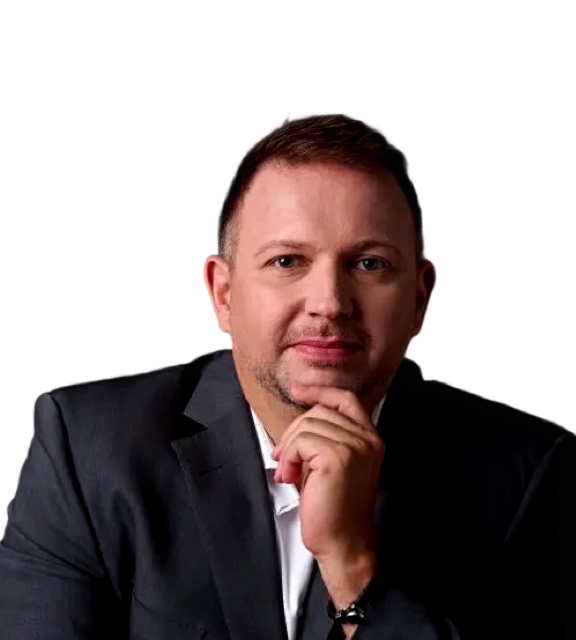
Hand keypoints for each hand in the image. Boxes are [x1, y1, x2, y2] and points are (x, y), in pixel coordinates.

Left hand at [271, 386, 383, 568]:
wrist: (344, 543)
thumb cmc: (334, 508)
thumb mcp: (334, 463)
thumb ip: (327, 437)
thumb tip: (301, 417)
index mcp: (370, 438)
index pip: (345, 398)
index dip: (320, 390)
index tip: (298, 391)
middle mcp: (367, 439)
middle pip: (320, 411)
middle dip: (294, 431)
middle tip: (285, 458)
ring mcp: (355, 447)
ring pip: (307, 424)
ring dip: (289, 448)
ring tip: (288, 471)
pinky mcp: (338, 458)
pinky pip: (301, 441)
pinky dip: (289, 457)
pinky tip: (290, 475)